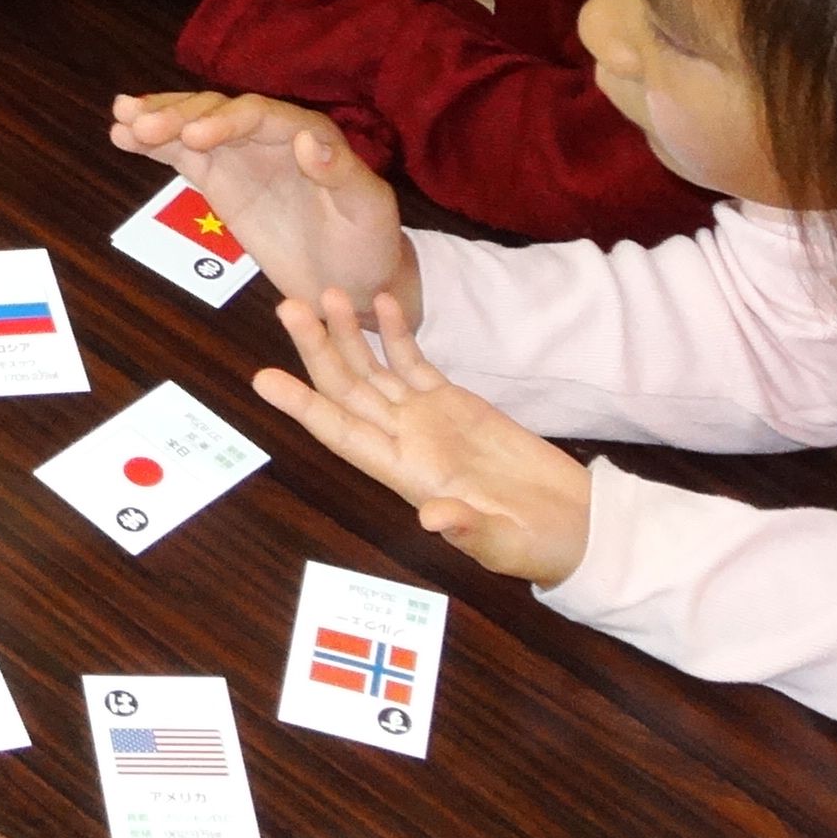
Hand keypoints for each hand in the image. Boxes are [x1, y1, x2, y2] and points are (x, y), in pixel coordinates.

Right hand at [106, 89, 416, 334]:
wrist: (351, 282)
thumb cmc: (368, 244)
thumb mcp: (368, 211)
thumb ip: (343, 174)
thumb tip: (309, 140)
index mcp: (308, 133)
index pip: (258, 116)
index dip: (224, 121)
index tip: (193, 136)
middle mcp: (269, 135)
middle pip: (216, 112)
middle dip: (178, 116)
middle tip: (139, 125)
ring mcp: (239, 155)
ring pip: (192, 125)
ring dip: (156, 120)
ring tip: (120, 120)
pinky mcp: (218, 179)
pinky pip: (181, 154)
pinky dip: (152, 145)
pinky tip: (121, 136)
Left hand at [254, 286, 591, 583]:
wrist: (573, 526)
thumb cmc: (536, 544)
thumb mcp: (504, 543)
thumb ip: (468, 530)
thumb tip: (433, 519)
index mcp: (406, 476)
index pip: (342, 435)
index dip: (303, 406)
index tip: (263, 379)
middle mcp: (405, 443)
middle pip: (347, 390)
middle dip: (316, 350)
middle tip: (288, 307)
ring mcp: (428, 420)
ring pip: (374, 370)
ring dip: (348, 334)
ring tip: (327, 293)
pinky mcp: (456, 403)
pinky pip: (416, 363)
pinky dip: (397, 334)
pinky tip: (382, 302)